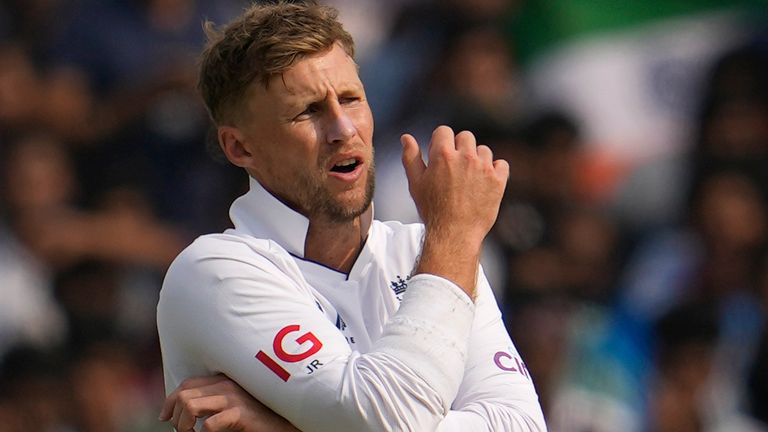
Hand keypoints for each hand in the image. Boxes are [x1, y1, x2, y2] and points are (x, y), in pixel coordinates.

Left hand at [159, 374, 299, 431]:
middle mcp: (227, 384)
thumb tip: (187, 413)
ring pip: (190, 405)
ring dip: (183, 424)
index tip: (165, 417)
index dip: (170, 400)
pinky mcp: (241, 414)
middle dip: (175, 416)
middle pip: (184, 394)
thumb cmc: (263, 415)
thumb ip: (218, 401)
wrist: (290, 421)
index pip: (187, 383)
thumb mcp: (237, 404)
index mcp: (225, 379)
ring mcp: (234, 398)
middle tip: (182, 431)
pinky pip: (209, 426)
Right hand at [401, 126, 507, 295]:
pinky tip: (485, 182)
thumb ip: (411, 157)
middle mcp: (465, 157)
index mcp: (443, 155)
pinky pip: (501, 164)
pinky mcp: (498, 180)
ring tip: (469, 179)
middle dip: (459, 147)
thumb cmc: (432, 210)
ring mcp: (484, 168)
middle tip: (455, 168)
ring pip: (483, 150)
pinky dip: (495, 170)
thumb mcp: (415, 183)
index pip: (443, 131)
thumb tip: (406, 137)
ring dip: (477, 159)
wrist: (455, 234)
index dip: (440, 142)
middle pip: (465, 136)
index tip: (439, 156)